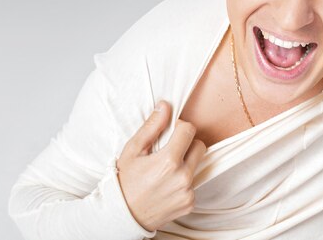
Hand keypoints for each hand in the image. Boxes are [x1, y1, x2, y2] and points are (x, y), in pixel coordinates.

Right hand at [116, 100, 206, 231]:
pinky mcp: (190, 203)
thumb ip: (152, 127)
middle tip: (170, 149)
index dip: (180, 127)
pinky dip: (183, 182)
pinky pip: (194, 184)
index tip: (171, 132)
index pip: (189, 130)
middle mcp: (182, 177)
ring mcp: (188, 192)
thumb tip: (165, 106)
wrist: (122, 215)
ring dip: (185, 163)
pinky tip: (167, 185)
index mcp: (168, 161)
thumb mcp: (133, 150)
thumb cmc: (125, 181)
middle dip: (188, 143)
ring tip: (165, 171)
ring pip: (196, 166)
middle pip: (200, 146)